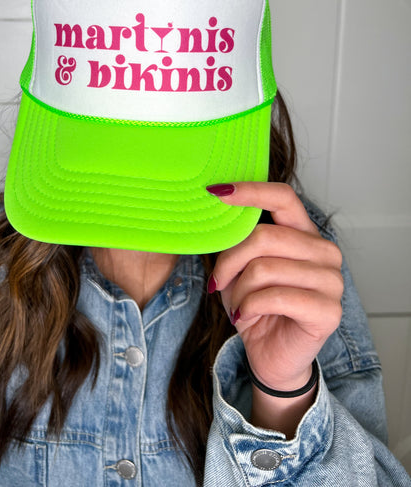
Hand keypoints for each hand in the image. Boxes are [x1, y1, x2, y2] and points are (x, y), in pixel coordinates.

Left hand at [209, 182, 342, 392]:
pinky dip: (248, 308)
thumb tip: (216, 208)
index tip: (217, 192)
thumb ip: (239, 240)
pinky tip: (245, 318)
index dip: (250, 191)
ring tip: (237, 306)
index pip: (283, 197)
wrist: (273, 356)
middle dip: (230, 260)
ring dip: (238, 291)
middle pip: (264, 236)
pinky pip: (274, 297)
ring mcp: (331, 281)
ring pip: (264, 268)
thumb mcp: (241, 268)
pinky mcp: (328, 311)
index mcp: (305, 233)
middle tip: (217, 282)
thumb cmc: (257, 307)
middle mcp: (324, 251)